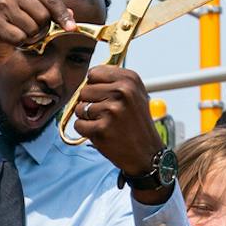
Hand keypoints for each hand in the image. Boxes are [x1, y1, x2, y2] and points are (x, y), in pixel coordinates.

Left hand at [70, 66, 166, 187]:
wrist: (146, 153)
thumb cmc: (137, 123)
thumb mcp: (135, 94)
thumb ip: (114, 81)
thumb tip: (89, 76)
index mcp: (130, 80)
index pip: (94, 73)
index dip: (94, 86)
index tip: (103, 96)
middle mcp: (122, 92)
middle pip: (84, 90)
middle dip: (90, 103)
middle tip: (106, 114)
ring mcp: (111, 110)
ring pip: (80, 108)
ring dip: (87, 118)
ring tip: (106, 124)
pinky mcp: (102, 129)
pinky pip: (78, 125)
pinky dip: (86, 131)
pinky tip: (102, 133)